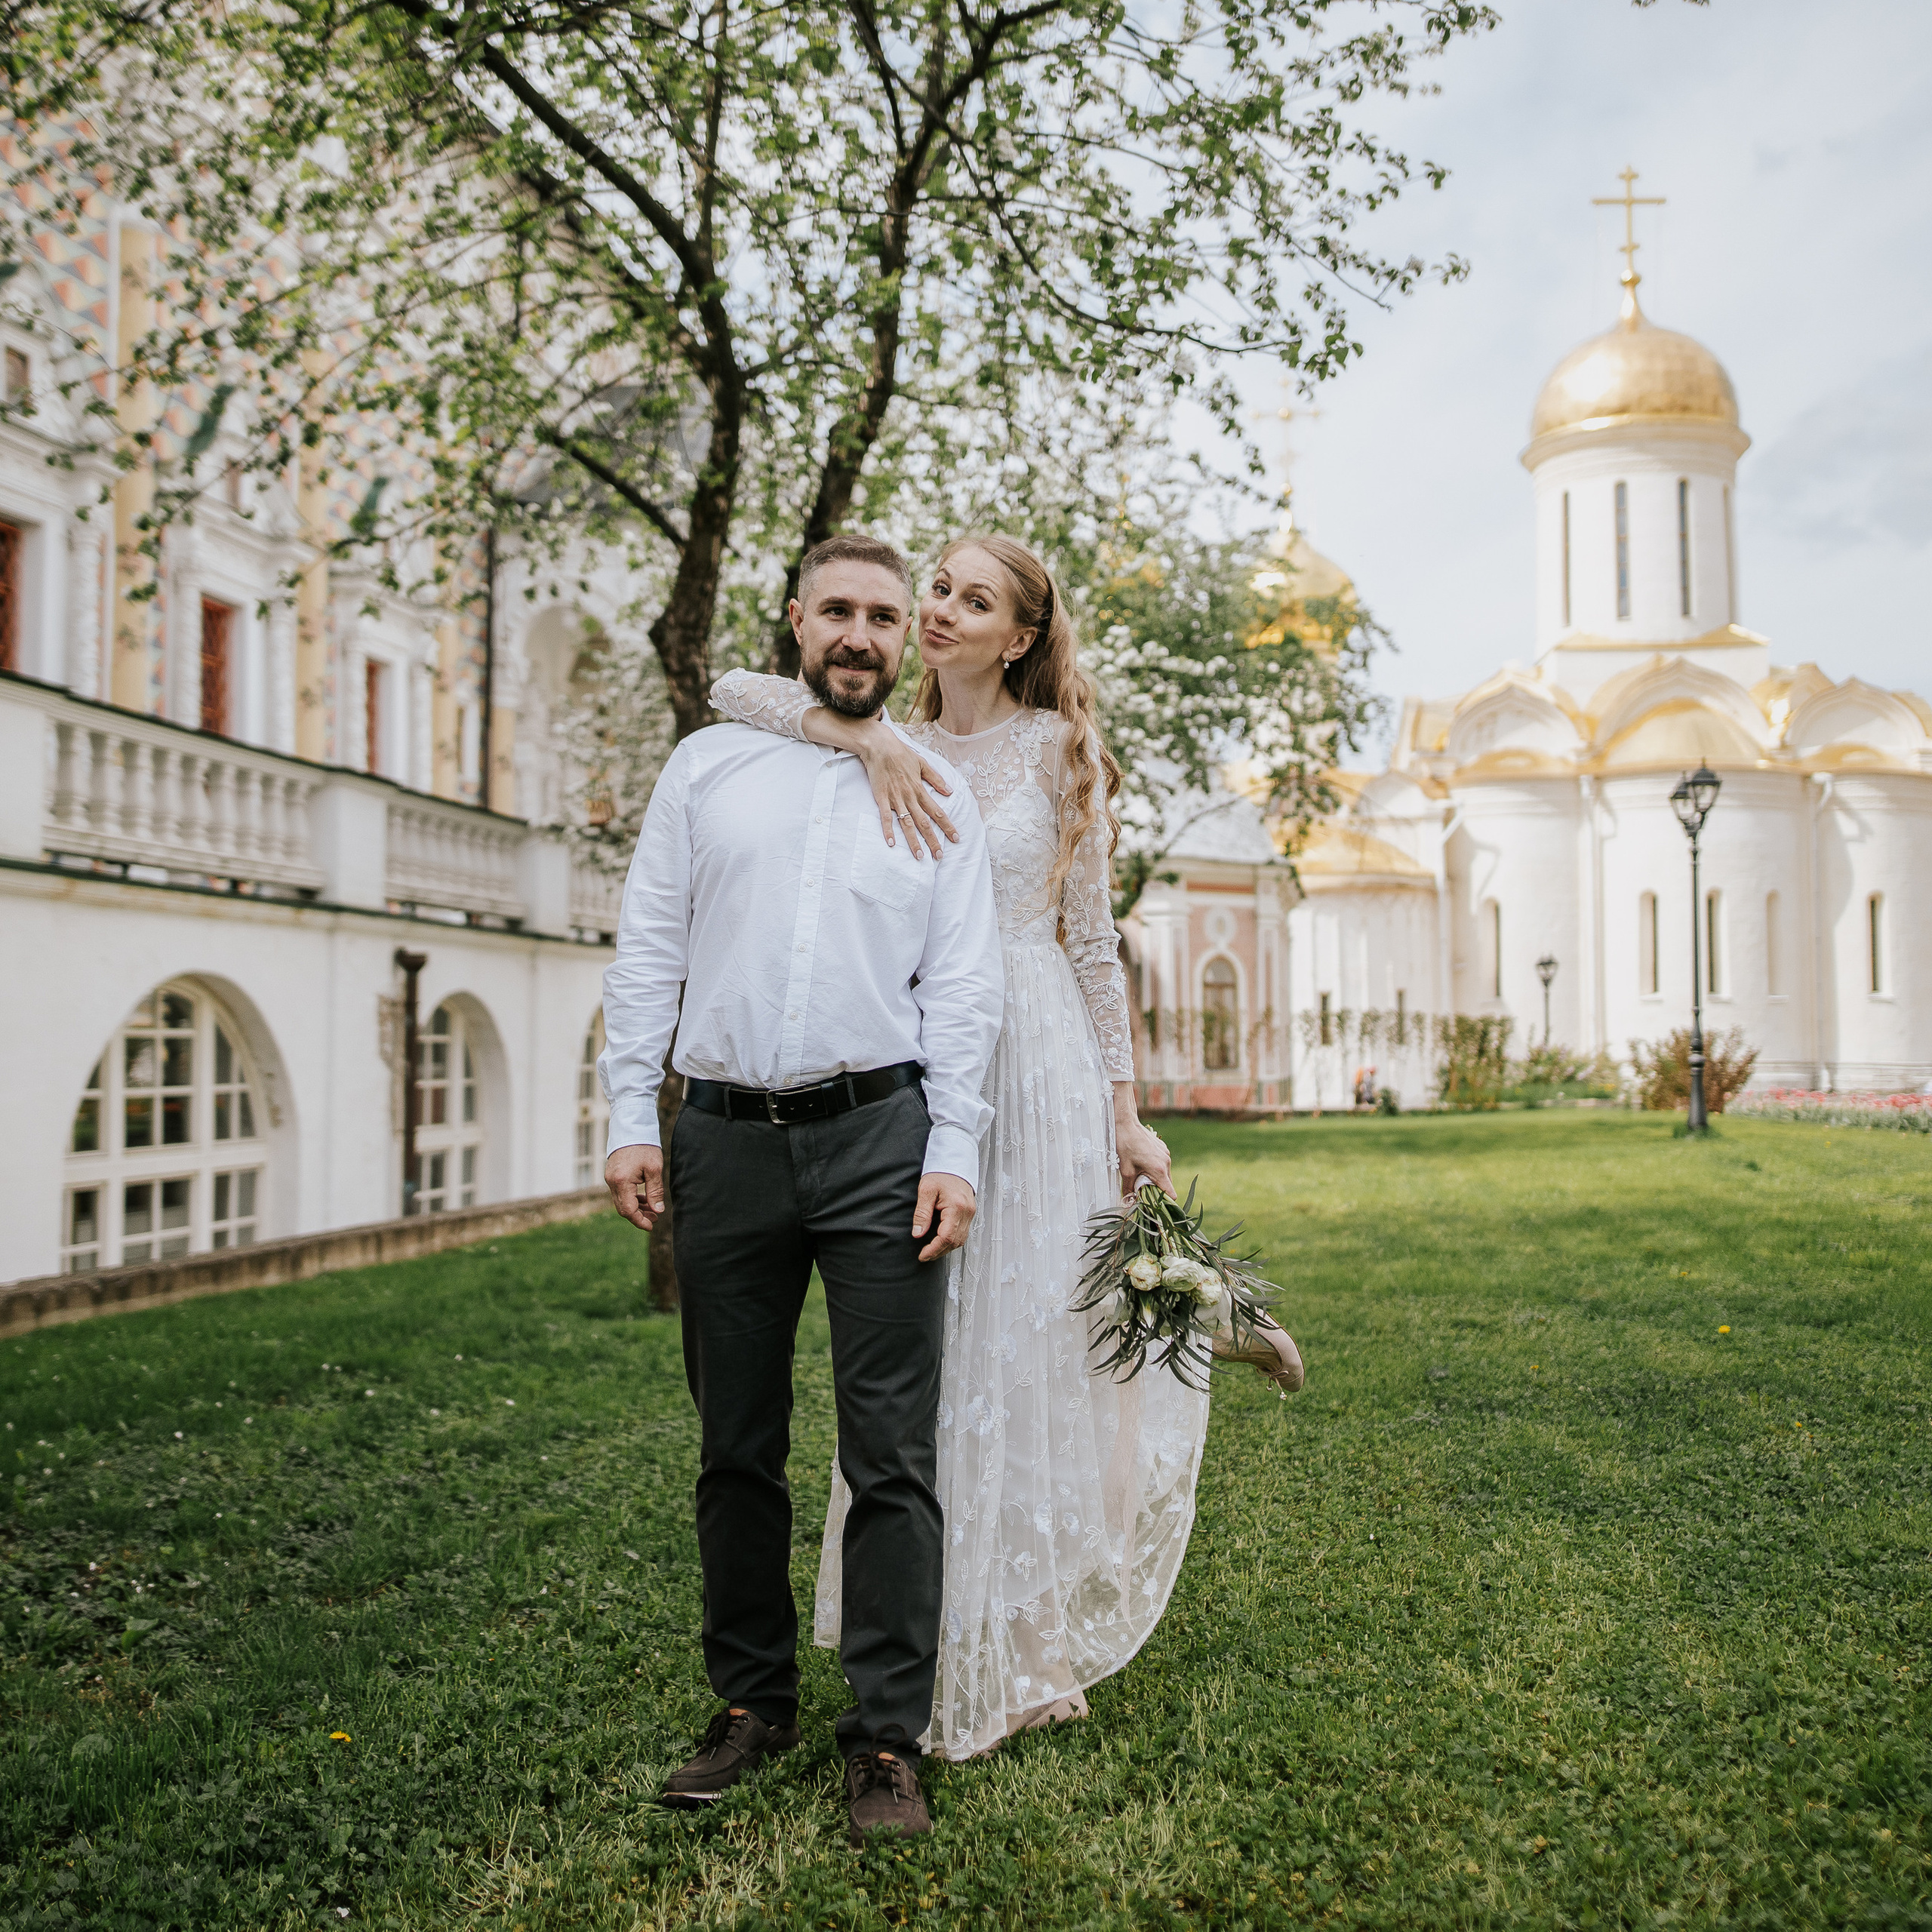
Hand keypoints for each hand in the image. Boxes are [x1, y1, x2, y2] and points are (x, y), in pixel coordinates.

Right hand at [605, 1143, 664, 1229]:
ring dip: (636, 1208)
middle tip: (655, 1218)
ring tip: (653, 1210)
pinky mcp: (612, 1174)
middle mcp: (612, 1182)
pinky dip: (631, 1198)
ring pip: (621, 1201)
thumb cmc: (644, 1146)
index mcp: (621, 1181)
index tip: (652, 1226)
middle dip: (639, 1216)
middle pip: (623, 1208)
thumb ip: (655, 1191)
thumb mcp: (654, 1169)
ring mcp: (610, 1178)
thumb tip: (658, 1211)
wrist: (631, 1127)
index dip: (640, 1221)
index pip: (628, 1210)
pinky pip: (620, 1193)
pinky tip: (644, 1199)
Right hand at [857, 720, 957, 859]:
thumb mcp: (922, 763)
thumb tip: (949, 791)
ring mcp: (895, 799)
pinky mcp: (881, 798)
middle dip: (933, 840)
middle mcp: (910, 797)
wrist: (879, 746)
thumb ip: (936, 779)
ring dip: (913, 841)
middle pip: (924, 823)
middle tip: (939, 856)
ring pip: (907, 824)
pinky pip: (885, 817)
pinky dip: (888, 830)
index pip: (938, 812)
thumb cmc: (901, 753)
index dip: (947, 826)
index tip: (955, 838)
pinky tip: (891, 843)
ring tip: (919, 856)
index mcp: (920, 789)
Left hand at [912, 1171, 975, 1261]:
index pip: (946, 1237)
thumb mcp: (926, 1190)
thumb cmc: (940, 1173)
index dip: (934, 1249)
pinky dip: (952, 1240)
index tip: (922, 1255)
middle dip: (939, 1252)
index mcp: (956, 1207)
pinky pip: (963, 1233)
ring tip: (931, 1251)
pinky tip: (941, 1241)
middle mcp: (967, 1212)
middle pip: (955, 1242)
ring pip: (961, 1240)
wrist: (954, 1161)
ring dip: (946, 1248)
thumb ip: (922, 1213)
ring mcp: (971, 1213)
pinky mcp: (970, 1213)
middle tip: (925, 1256)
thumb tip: (918, 1234)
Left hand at [1113, 1098, 1172, 1198]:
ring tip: (1140, 1175)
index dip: (1164, 1202)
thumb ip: (1128, 1189)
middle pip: (1167, 1184)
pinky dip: (1155, 1168)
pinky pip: (1162, 1164)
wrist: (1126, 1123)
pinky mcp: (1163, 1149)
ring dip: (1155, 1179)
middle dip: (1156, 1190)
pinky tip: (1142, 1164)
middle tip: (1141, 1189)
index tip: (1156, 1205)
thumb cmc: (1125, 1146)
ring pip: (1165, 1174)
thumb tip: (1127, 1203)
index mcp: (1159, 1169)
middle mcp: (1166, 1162)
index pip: (1171, 1193)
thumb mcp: (1125, 1170)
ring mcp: (1166, 1154)